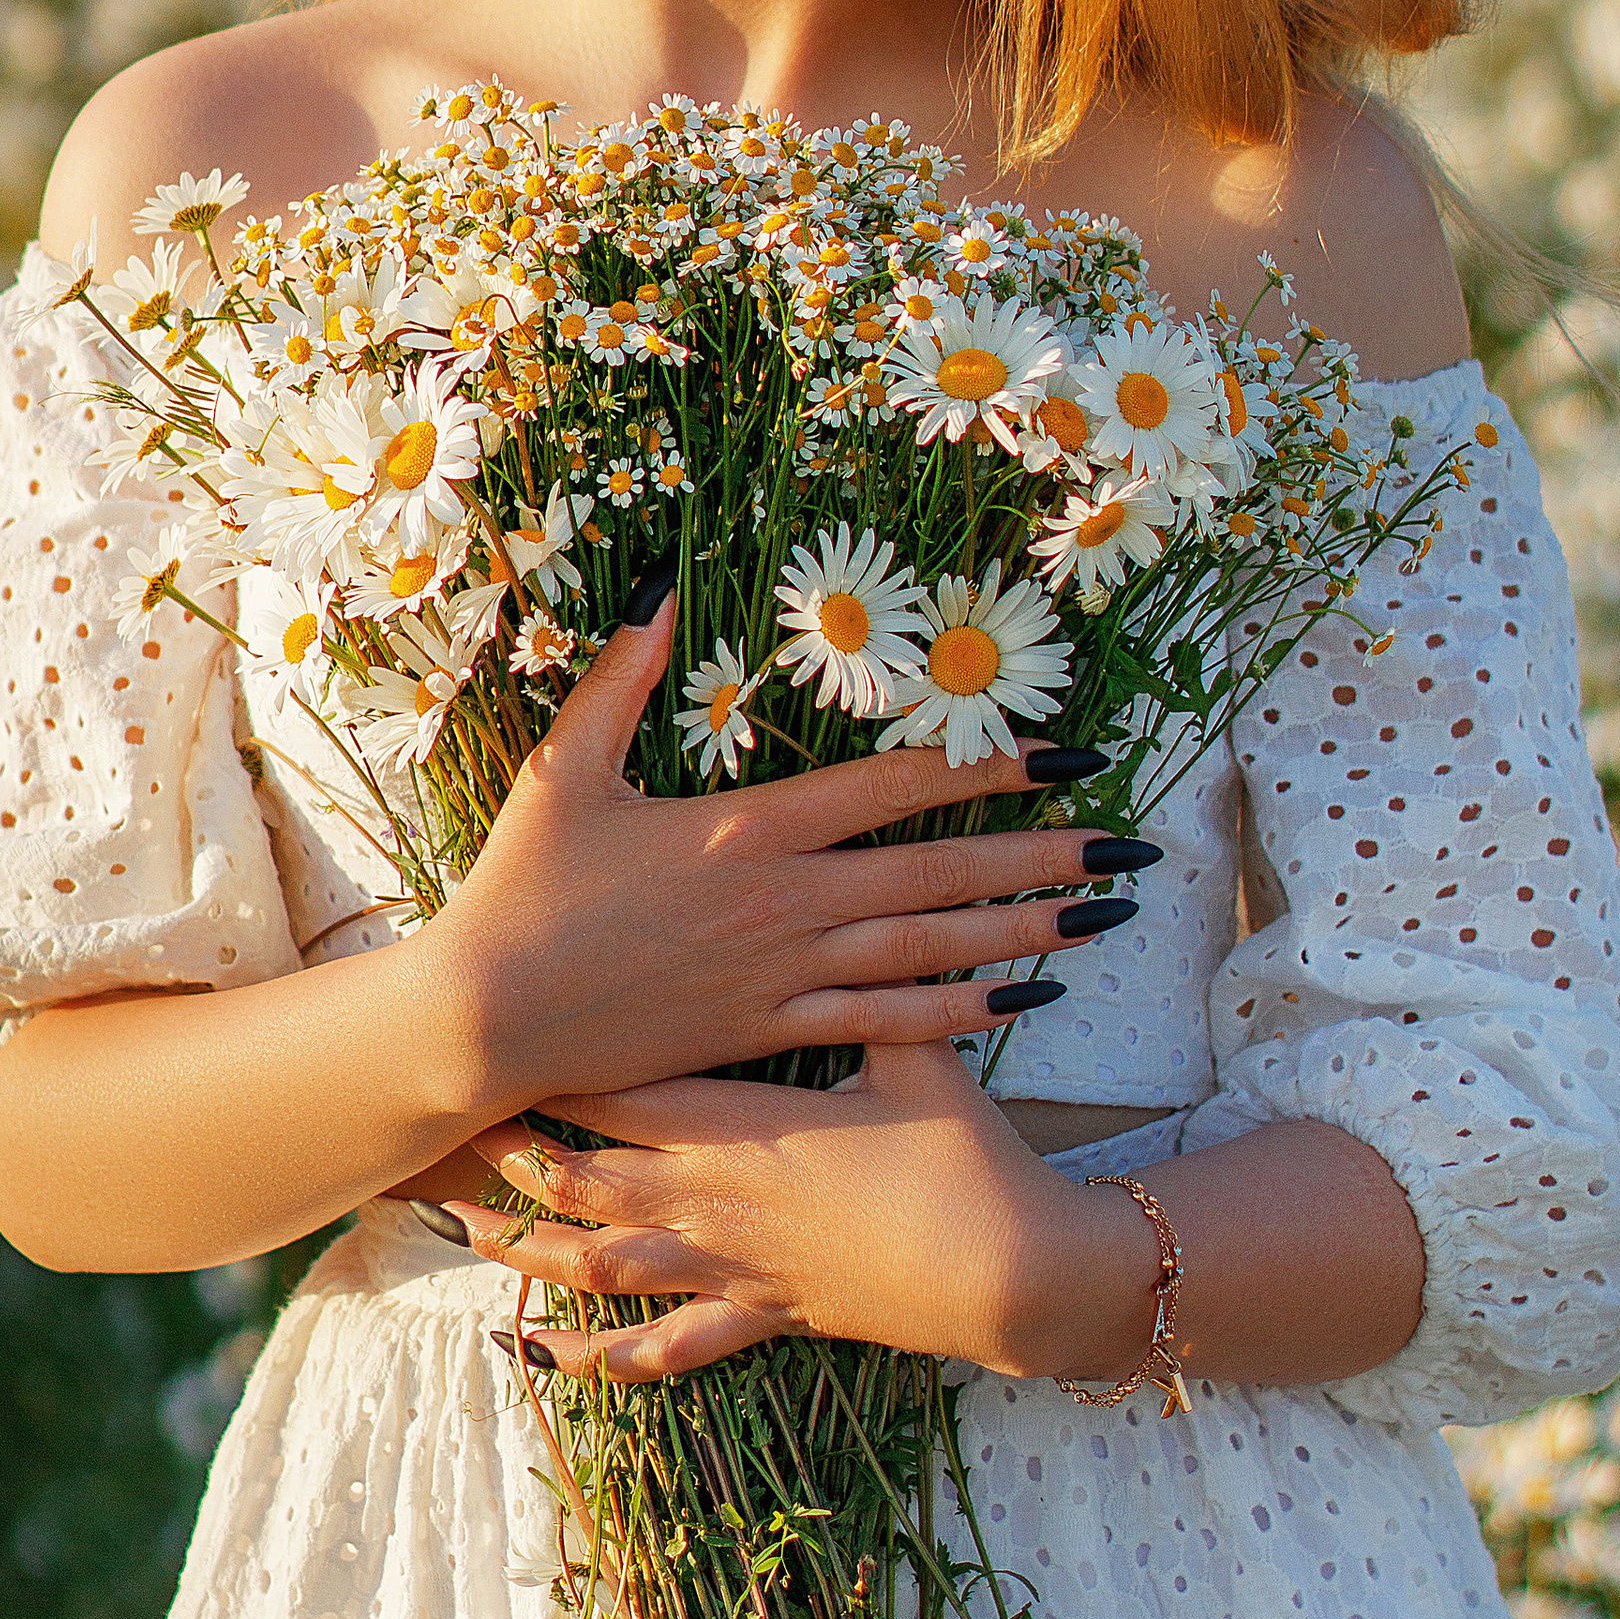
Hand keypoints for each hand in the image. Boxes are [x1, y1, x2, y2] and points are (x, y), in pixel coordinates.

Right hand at [421, 586, 1151, 1120]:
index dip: (987, 767)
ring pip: (932, 949)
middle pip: (941, 870)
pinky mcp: (768, 1034)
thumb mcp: (565, 767)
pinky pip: (885, 1024)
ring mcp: (784, 974)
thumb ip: (620, 675)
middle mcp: (786, 900)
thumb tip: (658, 584)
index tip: (1064, 752)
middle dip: (1046, 854)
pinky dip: (959, 1014)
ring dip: (1026, 931)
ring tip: (1104, 918)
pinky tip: (1020, 1001)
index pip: (895, 787)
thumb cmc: (521, 890)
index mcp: (748, 826)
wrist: (487, 1019)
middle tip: (1132, 843)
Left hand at [451, 1041, 1150, 1380]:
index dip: (540, 1069)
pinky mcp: (758, 1317)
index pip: (613, 1091)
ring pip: (596, 1265)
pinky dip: (594, 1355)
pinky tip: (537, 1354)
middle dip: (506, 1155)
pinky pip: (661, 1347)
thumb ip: (865, 985)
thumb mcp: (911, 1052)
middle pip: (578, 1176)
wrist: (1010, 1272)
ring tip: (458, 1225)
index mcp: (737, 1128)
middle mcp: (711, 1203)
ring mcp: (727, 1268)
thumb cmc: (962, 1155)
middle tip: (434, 1132)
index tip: (477, 1045)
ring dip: (522, 1249)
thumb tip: (864, 893)